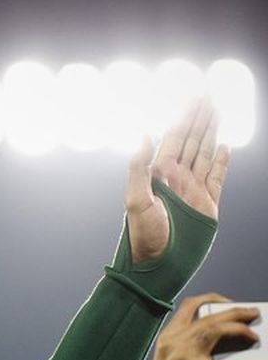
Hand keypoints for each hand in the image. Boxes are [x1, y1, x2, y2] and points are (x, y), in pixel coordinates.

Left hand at [126, 99, 228, 263]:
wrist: (157, 264)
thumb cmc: (143, 236)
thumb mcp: (136, 201)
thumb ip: (138, 168)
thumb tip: (143, 136)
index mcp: (161, 173)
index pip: (175, 136)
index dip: (185, 115)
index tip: (193, 95)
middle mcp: (178, 178)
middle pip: (192, 140)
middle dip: (200, 118)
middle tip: (209, 95)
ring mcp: (193, 189)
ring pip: (205, 153)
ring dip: (211, 133)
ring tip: (217, 113)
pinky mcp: (208, 204)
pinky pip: (217, 177)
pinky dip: (222, 161)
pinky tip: (224, 147)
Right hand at [137, 294, 258, 359]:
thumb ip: (196, 348)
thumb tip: (231, 338)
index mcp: (167, 338)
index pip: (189, 306)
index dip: (211, 299)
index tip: (229, 302)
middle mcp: (174, 343)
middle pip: (211, 317)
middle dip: (237, 312)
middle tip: (254, 314)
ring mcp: (185, 358)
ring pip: (219, 330)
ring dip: (242, 331)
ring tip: (256, 337)